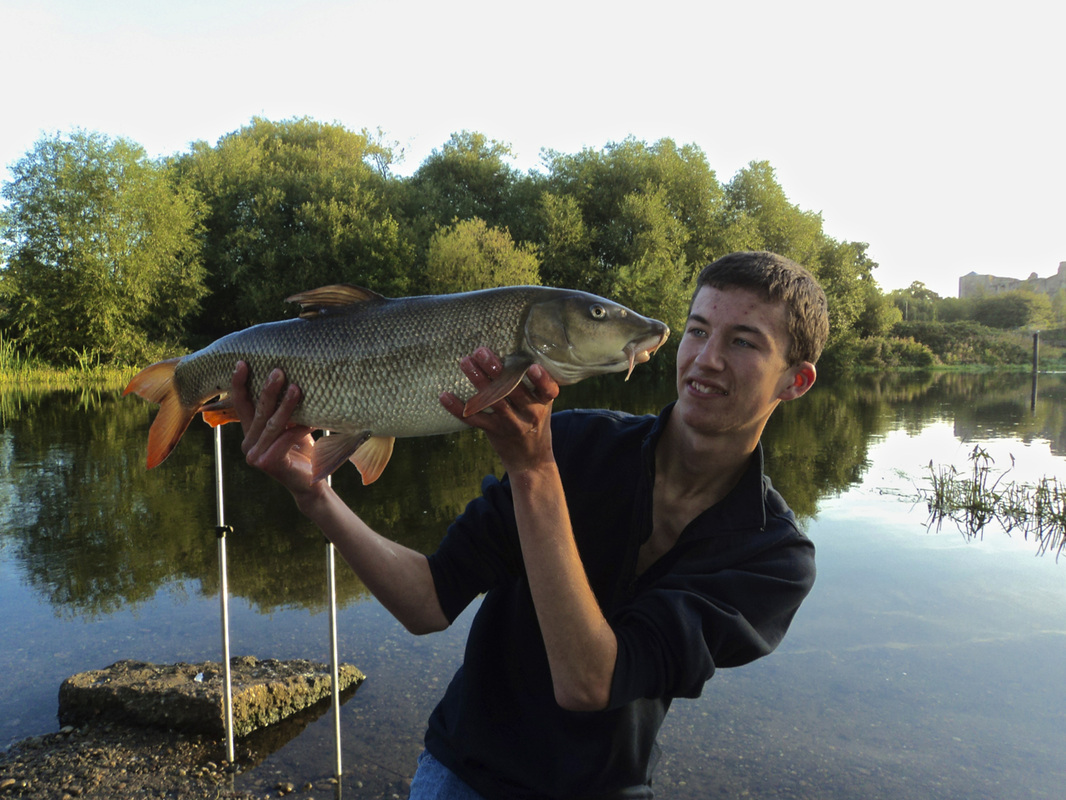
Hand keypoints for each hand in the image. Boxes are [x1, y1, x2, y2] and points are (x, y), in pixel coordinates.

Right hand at [231, 361, 322, 498]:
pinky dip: (302, 428)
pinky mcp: (269, 463)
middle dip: (268, 390)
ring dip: (286, 405)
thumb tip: (289, 377)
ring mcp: (255, 456)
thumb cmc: (300, 449)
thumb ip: (282, 410)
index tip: (242, 363)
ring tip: (297, 388)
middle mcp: (247, 444)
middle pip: (257, 412)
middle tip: (278, 371)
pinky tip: (315, 421)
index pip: (242, 404)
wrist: (309, 483)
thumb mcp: (289, 426)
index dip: (239, 384)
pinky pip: (286, 439)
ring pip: (272, 425)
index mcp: (249, 432)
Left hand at [440, 348, 559, 474]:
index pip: (547, 390)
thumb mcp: (541, 402)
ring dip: (476, 380)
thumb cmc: (535, 419)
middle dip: (495, 369)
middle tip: (480, 351)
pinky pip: (473, 419)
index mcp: (543, 402)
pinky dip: (457, 408)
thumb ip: (531, 382)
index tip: (532, 367)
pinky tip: (444, 395)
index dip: (542, 380)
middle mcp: (529, 413)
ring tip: (465, 362)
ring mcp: (510, 424)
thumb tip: (510, 345)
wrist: (530, 458)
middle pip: (512, 390)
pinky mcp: (493, 431)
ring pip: (493, 401)